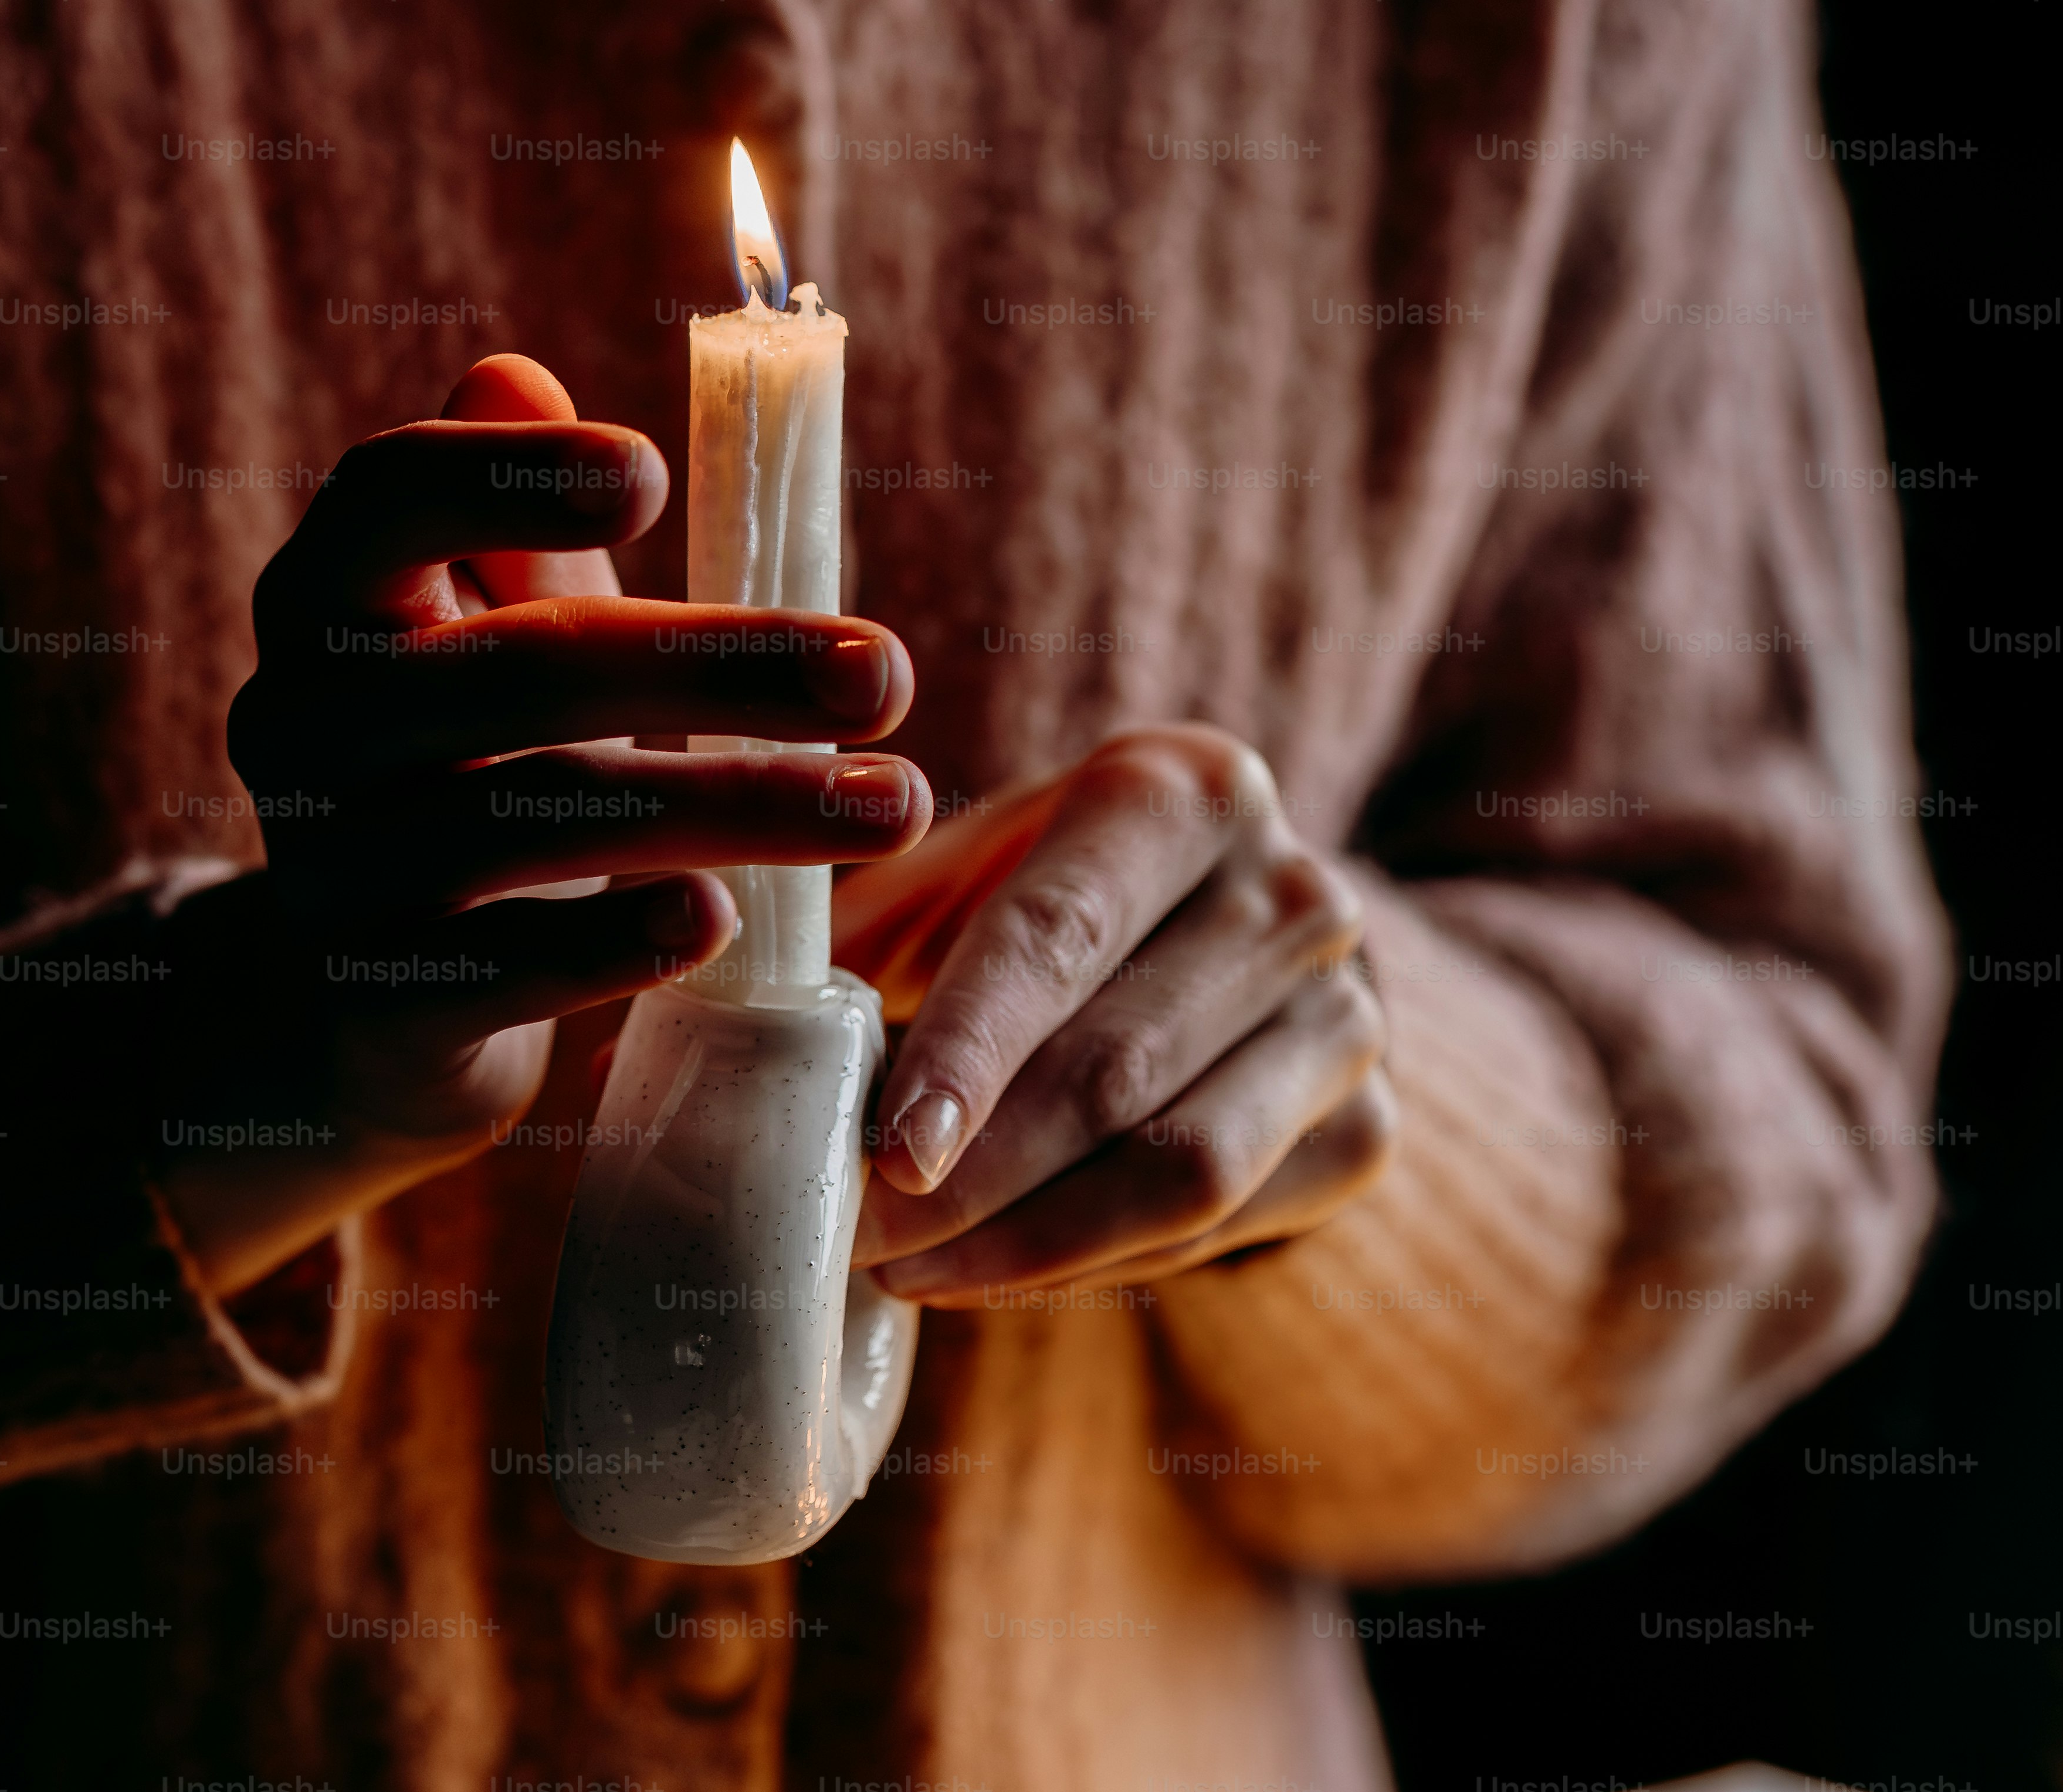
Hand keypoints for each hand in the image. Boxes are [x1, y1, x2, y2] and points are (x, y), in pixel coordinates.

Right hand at [165, 355, 932, 1291]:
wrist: (374, 1009)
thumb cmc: (469, 780)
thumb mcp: (492, 641)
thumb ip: (519, 531)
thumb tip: (517, 374)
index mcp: (327, 600)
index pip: (390, 492)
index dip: (512, 473)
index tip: (657, 470)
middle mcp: (299, 723)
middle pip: (523, 669)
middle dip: (726, 667)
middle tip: (887, 675)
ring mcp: (326, 868)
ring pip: (543, 816)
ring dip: (737, 805)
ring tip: (891, 805)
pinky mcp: (376, 999)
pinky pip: (503, 964)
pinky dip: (615, 942)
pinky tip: (721, 919)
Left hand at [838, 726, 1395, 1304]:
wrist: (1219, 936)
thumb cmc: (1046, 899)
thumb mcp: (953, 881)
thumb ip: (846, 944)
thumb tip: (697, 1046)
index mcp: (1183, 790)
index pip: (1059, 934)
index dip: (968, 1051)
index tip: (887, 1152)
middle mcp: (1295, 893)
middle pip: (1115, 1067)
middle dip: (971, 1175)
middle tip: (853, 1237)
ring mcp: (1349, 1018)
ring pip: (1181, 1169)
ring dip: (1026, 1242)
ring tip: (904, 1271)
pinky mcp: (1365, 1130)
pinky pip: (1219, 1233)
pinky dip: (1090, 1265)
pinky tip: (993, 1269)